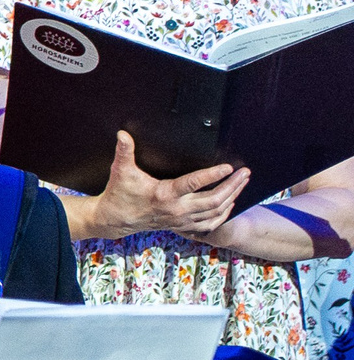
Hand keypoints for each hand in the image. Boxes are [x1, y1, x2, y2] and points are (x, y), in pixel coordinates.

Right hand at [81, 130, 250, 241]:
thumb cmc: (120, 194)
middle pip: (213, 200)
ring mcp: (181, 219)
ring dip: (232, 197)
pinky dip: (223, 214)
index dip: (213, 175)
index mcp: (164, 195)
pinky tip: (230, 204)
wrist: (115, 219)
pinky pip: (210, 224)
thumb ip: (124, 151)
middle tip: (245, 173)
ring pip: (215, 212)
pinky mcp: (182, 225)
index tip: (229, 167)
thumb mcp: (121, 171)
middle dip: (232, 186)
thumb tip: (123, 134)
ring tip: (242, 184)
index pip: (194, 184)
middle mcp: (177, 209)